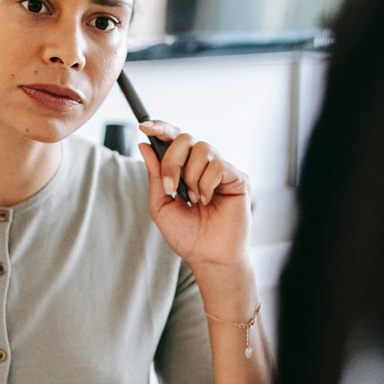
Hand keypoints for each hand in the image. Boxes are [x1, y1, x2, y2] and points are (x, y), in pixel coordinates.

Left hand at [137, 120, 251, 267]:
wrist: (208, 257)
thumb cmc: (187, 236)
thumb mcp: (161, 205)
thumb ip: (155, 176)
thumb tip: (145, 146)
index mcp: (186, 169)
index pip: (174, 139)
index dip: (161, 128)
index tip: (144, 126)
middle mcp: (204, 165)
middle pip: (186, 138)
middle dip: (172, 160)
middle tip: (171, 187)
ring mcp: (222, 170)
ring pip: (202, 149)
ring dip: (191, 177)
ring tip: (194, 200)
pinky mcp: (239, 178)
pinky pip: (218, 165)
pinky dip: (206, 184)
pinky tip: (208, 201)